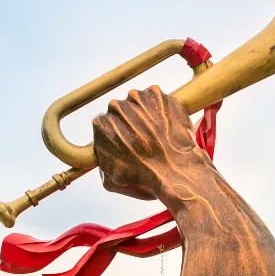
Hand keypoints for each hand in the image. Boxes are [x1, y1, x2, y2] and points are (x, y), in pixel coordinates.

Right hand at [92, 85, 208, 199]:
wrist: (174, 170)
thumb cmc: (143, 178)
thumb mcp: (111, 181)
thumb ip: (102, 165)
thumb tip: (103, 159)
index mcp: (100, 125)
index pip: (105, 125)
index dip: (117, 135)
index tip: (128, 143)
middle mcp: (115, 107)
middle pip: (121, 112)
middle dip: (130, 123)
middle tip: (145, 140)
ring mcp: (136, 98)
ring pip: (138, 104)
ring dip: (145, 115)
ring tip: (158, 135)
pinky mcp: (157, 94)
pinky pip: (157, 99)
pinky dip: (161, 110)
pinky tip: (167, 127)